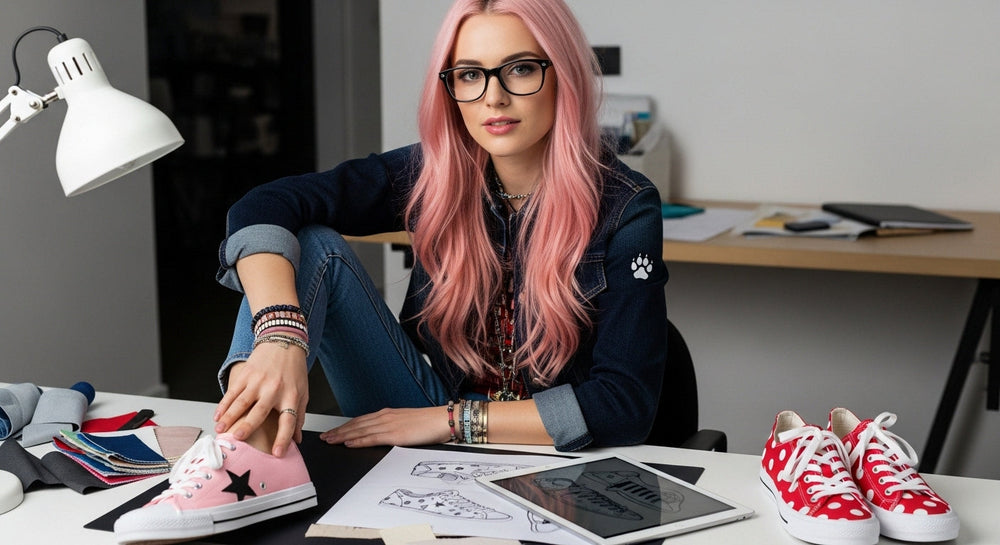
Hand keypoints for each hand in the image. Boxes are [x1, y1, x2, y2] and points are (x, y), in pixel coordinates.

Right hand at [214, 342, 308, 456]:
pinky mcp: (246, 374)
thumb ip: (299, 416)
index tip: (277, 454)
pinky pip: (233, 392)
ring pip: (241, 402)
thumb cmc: (294, 370)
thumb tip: (297, 440)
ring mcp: (258, 381)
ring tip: (220, 430)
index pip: (289, 421)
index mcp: (291, 396)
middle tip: (238, 438)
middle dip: (248, 425)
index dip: (283, 438)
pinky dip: (224, 405)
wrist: (284, 342)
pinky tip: (218, 416)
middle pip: (260, 411)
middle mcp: (274, 389)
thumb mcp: (303, 392)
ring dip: (229, 417)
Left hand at [319, 406, 451, 447]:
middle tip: (324, 437)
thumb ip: (393, 427)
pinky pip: (371, 438)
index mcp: (388, 414)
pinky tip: (348, 444)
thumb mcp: (406, 422)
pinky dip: (357, 440)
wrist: (442, 419)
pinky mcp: (394, 434)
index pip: (360, 420)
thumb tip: (382, 434)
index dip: (345, 426)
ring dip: (342, 436)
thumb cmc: (428, 423)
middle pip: (356, 425)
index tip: (333, 431)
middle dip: (338, 431)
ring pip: (359, 430)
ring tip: (329, 441)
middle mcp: (385, 417)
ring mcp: (388, 425)